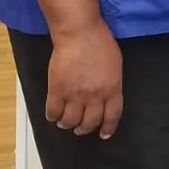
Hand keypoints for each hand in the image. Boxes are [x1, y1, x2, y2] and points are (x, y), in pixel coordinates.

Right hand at [46, 21, 122, 138]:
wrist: (79, 33)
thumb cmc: (100, 43)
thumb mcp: (115, 65)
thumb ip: (112, 84)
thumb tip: (107, 97)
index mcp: (112, 89)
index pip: (112, 116)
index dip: (107, 128)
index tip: (104, 134)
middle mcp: (95, 96)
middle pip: (89, 123)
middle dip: (84, 129)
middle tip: (80, 128)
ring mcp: (75, 95)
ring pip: (70, 121)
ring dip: (67, 124)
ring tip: (65, 122)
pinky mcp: (57, 91)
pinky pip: (53, 113)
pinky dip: (53, 116)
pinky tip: (54, 114)